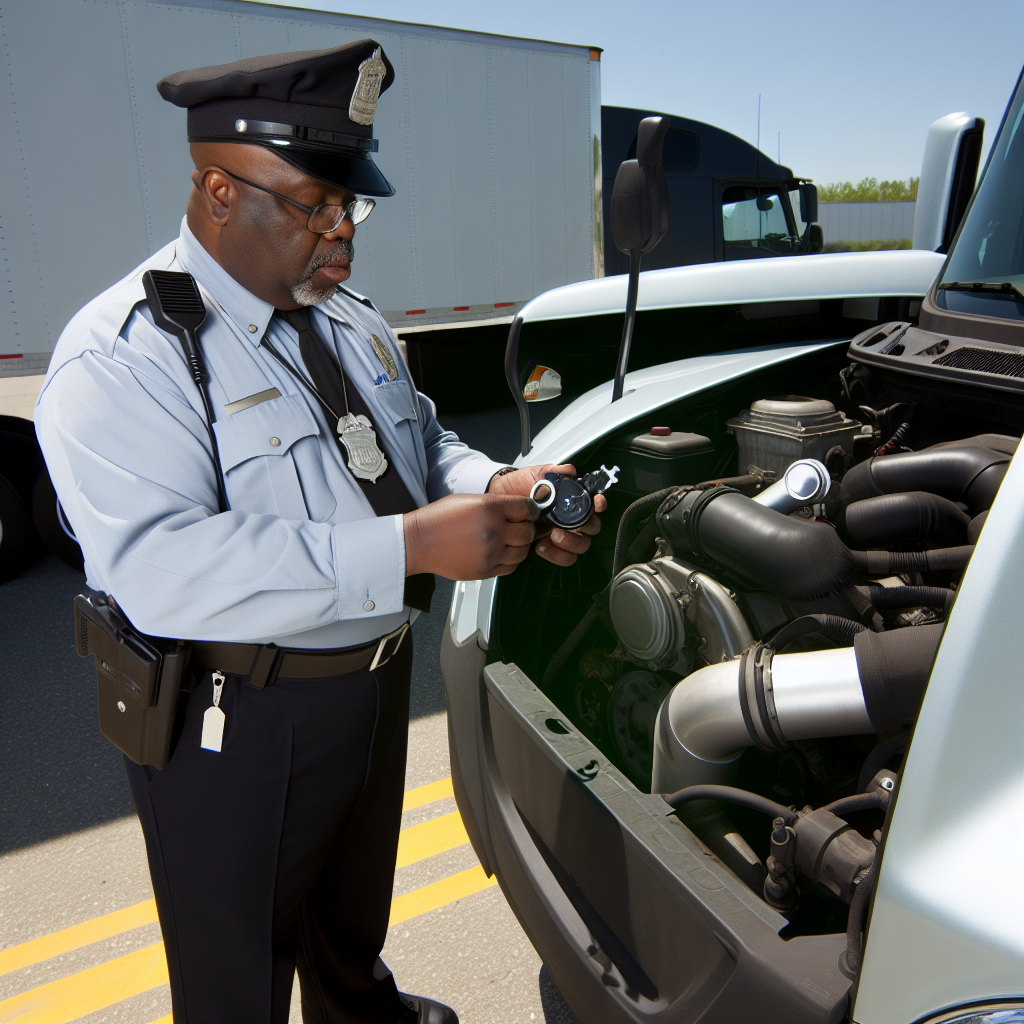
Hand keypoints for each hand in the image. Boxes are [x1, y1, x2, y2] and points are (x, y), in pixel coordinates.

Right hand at [403, 493, 538, 579]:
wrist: (419, 542)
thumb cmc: (440, 518)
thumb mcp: (469, 499)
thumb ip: (496, 504)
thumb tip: (518, 509)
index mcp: (489, 509)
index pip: (526, 508)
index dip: (530, 509)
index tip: (529, 512)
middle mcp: (493, 531)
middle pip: (527, 532)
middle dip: (527, 528)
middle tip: (520, 526)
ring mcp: (490, 554)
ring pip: (522, 552)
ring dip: (520, 546)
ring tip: (510, 541)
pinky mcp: (485, 571)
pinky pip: (510, 568)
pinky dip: (510, 560)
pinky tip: (501, 553)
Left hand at [487, 463, 605, 566]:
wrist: (498, 499)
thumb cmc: (518, 486)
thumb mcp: (535, 474)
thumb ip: (553, 471)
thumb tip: (570, 471)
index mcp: (572, 500)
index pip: (595, 504)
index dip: (600, 504)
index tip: (597, 503)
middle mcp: (571, 518)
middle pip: (592, 528)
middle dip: (584, 529)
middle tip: (563, 525)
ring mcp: (563, 534)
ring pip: (581, 546)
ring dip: (570, 544)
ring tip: (551, 537)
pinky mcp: (552, 548)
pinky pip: (564, 558)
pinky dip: (556, 555)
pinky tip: (540, 546)